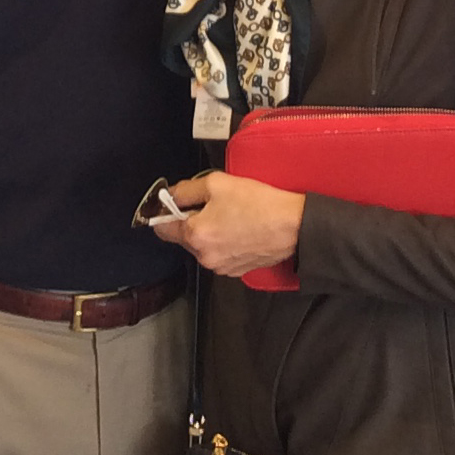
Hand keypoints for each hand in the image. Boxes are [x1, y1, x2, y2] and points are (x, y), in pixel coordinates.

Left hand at [155, 172, 304, 278]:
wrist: (293, 226)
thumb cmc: (259, 205)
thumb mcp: (216, 183)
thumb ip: (186, 190)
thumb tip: (171, 195)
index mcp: (195, 235)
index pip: (161, 229)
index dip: (165, 213)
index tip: (173, 204)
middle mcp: (204, 256)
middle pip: (183, 237)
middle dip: (192, 221)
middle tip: (212, 204)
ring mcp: (221, 266)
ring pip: (203, 246)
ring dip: (209, 232)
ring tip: (230, 215)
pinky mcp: (236, 270)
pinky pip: (220, 254)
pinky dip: (224, 242)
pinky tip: (239, 228)